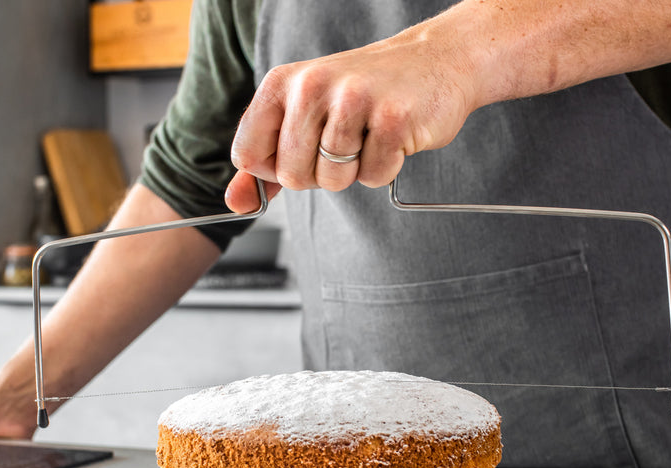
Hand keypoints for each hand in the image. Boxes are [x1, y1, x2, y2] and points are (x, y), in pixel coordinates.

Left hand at [225, 11, 478, 211]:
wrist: (435, 61)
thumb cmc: (365, 95)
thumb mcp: (303, 117)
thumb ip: (265, 161)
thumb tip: (235, 203)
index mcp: (282, 83)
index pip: (248, 155)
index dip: (274, 169)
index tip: (301, 151)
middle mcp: (312, 86)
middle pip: (292, 176)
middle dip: (319, 174)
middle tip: (344, 141)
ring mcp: (353, 100)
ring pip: (332, 181)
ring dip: (354, 171)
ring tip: (369, 135)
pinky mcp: (393, 119)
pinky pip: (372, 177)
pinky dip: (384, 168)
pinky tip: (392, 137)